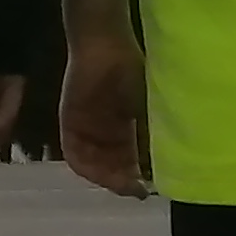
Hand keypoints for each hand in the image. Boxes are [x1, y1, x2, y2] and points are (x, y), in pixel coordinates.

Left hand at [56, 39, 150, 197]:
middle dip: (122, 181)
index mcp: (124, 127)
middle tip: (135, 190)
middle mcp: (103, 132)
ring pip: (93, 164)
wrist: (105, 45)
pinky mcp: (68, 122)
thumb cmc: (132, 70)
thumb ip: (152, 133)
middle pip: (110, 167)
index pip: (128, 162)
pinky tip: (98, 173)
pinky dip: (84, 165)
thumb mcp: (149, 106)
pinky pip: (73, 152)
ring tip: (120, 183)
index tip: (148, 191)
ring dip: (105, 177)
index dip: (136, 179)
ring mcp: (85, 128)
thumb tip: (167, 162)